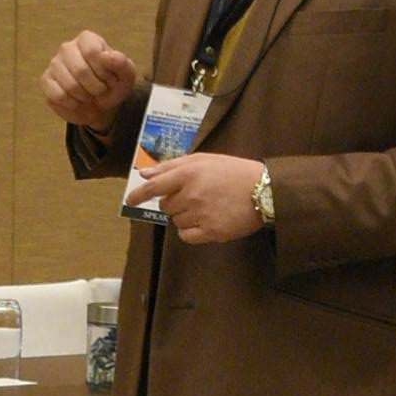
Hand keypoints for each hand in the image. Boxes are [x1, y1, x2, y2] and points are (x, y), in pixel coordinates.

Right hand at [43, 30, 139, 129]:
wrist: (101, 104)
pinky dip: (73, 105)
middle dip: (96, 88)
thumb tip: (107, 57)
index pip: (93, 53)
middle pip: (80, 70)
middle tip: (100, 91)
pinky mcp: (46, 81)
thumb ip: (122, 63)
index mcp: (87, 39)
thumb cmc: (113, 85)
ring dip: (85, 98)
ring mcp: (54, 64)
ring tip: (90, 96)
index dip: (104, 72)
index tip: (109, 79)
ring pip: (69, 85)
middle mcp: (67, 48)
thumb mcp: (126, 75)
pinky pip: (58, 96)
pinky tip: (78, 102)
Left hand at [132, 152, 265, 242]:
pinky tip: (204, 222)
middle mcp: (191, 194)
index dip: (139, 194)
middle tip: (194, 197)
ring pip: (176, 221)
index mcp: (188, 173)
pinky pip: (186, 236)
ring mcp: (201, 214)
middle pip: (166, 206)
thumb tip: (145, 173)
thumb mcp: (204, 160)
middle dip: (174, 203)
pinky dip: (190, 231)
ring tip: (206, 208)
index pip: (154, 186)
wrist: (264, 190)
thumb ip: (172, 166)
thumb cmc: (233, 172)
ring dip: (185, 216)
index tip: (130, 200)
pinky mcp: (211, 232)